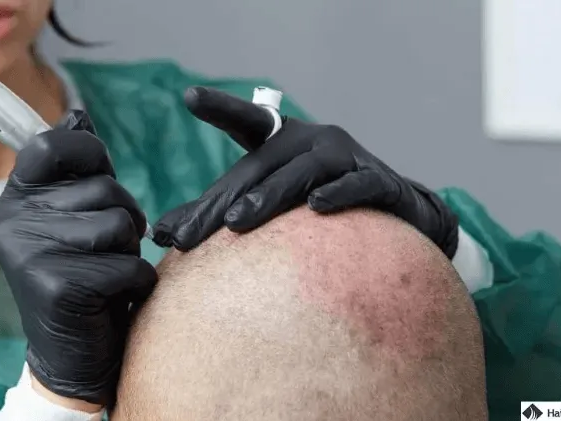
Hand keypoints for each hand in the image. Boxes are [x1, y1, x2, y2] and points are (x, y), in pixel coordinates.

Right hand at [0, 112, 156, 405]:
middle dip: (124, 217)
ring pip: (119, 224)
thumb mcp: (75, 217)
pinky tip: (113, 300)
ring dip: (130, 252)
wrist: (71, 356)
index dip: (89, 153)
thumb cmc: (83, 276)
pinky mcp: (57, 286)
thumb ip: (77, 171)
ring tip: (109, 274)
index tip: (99, 174)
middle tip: (106, 250)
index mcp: (16, 199)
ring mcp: (30, 254)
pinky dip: (136, 284)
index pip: (51, 145)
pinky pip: (128, 265)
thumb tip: (78, 116)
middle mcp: (13, 222)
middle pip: (104, 187)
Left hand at [153, 87, 458, 258]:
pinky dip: (339, 193)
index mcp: (284, 142)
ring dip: (270, 196)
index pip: (247, 123)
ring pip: (304, 172)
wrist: (398, 213)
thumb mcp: (272, 202)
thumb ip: (221, 212)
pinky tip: (316, 208)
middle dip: (222, 201)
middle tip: (187, 234)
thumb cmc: (322, 206)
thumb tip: (162, 235)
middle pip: (261, 166)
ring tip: (238, 222)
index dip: (221, 108)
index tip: (190, 97)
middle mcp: (313, 141)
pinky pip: (357, 185)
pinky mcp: (380, 181)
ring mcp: (347, 157)